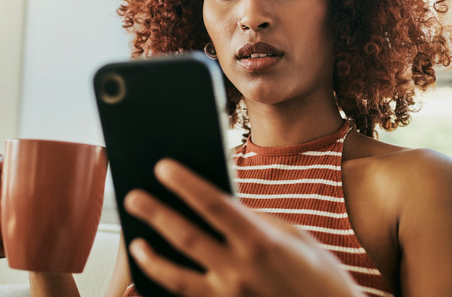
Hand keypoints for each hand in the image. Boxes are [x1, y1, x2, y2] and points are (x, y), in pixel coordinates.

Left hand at [123, 159, 363, 296]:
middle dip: (156, 213)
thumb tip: (223, 205)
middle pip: (187, 236)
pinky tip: (153, 275)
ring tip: (135, 241)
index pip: (213, 204)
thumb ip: (256, 221)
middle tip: (133, 197)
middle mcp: (241, 271)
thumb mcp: (294, 237)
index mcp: (261, 242)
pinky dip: (166, 285)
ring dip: (151, 256)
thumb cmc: (318, 275)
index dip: (185, 183)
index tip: (162, 166)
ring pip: (177, 276)